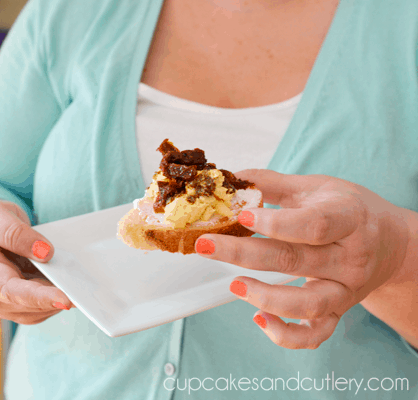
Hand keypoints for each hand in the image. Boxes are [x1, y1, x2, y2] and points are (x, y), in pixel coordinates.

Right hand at [0, 199, 72, 323]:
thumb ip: (13, 232)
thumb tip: (44, 252)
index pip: (7, 289)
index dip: (36, 296)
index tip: (64, 299)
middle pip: (25, 305)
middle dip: (55, 300)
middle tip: (83, 294)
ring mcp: (4, 304)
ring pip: (37, 311)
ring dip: (58, 300)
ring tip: (79, 286)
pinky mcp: (19, 306)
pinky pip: (42, 309)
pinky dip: (58, 299)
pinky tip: (70, 286)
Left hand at [195, 169, 409, 349]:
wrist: (391, 243)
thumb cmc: (348, 210)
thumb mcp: (319, 187)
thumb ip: (274, 183)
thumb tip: (230, 178)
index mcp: (349, 218)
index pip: (314, 224)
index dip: (276, 222)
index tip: (241, 215)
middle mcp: (351, 257)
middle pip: (296, 259)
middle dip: (244, 253)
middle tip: (205, 245)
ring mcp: (346, 289)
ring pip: (309, 303)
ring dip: (267, 297)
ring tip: (233, 285)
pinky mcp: (339, 311)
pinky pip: (316, 333)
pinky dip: (287, 335)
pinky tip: (259, 320)